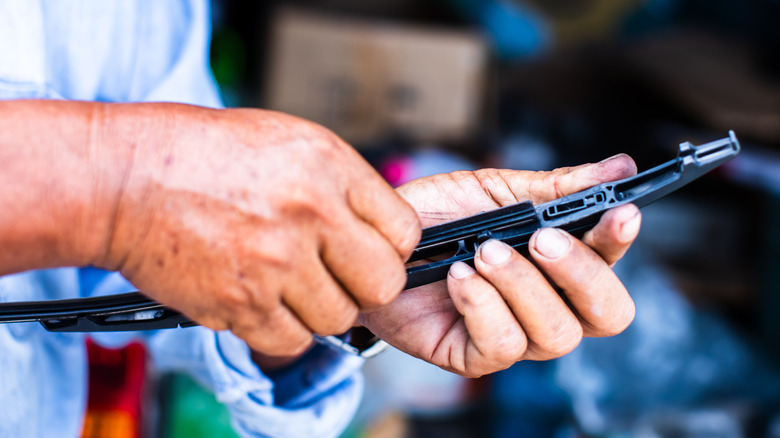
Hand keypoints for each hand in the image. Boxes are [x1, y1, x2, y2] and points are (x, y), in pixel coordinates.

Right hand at [95, 104, 420, 355]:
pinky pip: (293, 340)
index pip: (404, 231)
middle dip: (364, 285)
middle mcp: (310, 214)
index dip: (391, 247)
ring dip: (318, 308)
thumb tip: (376, 229)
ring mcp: (276, 262)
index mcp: (328, 166)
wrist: (123, 180)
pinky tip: (261, 300)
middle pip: (383, 284)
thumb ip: (340, 185)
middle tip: (338, 276)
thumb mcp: (285, 140)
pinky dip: (281, 329)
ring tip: (287, 282)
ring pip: (338, 318)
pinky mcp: (242, 304)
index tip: (371, 251)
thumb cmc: (199, 154)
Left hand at [359, 155, 640, 376]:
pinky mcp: (473, 357)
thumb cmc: (441, 218)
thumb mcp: (496, 192)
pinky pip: (501, 346)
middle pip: (605, 315)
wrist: (377, 242)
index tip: (619, 211)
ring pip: (555, 334)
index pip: (610, 264)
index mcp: (562, 264)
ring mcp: (515, 336)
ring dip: (522, 286)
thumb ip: (555, 188)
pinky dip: (483, 305)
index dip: (618, 242)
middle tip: (540, 238)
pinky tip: (458, 276)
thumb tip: (621, 167)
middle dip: (579, 274)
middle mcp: (548, 306)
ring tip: (484, 251)